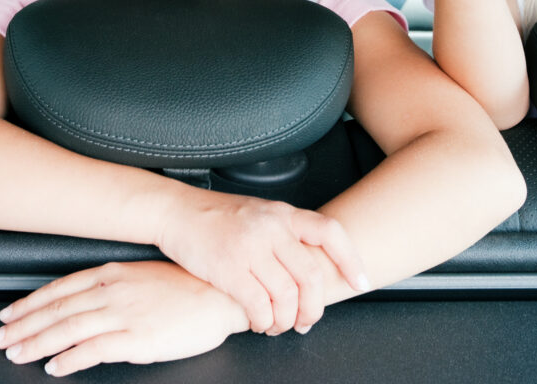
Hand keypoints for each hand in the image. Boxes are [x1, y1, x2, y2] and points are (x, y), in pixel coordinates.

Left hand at [0, 261, 249, 375]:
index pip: (59, 289)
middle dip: (23, 324)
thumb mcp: (144, 276)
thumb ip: (114, 285)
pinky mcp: (136, 338)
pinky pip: (93, 350)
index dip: (30, 303)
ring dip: (36, 342)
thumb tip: (87, 298)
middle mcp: (112, 291)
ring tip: (17, 352)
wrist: (221, 294)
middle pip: (56, 310)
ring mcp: (122, 314)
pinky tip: (54, 367)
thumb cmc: (189, 285)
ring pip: (67, 329)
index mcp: (112, 273)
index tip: (9, 313)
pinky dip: (69, 359)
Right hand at [155, 190, 366, 335]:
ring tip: (278, 325)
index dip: (350, 260)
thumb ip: (285, 235)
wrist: (176, 211)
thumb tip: (309, 271)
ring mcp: (250, 247)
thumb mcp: (260, 214)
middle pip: (311, 276)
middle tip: (307, 321)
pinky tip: (259, 322)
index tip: (360, 283)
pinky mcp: (229, 268)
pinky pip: (259, 306)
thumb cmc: (217, 216)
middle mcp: (271, 227)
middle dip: (314, 308)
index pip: (330, 232)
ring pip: (287, 296)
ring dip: (286, 320)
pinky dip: (264, 322)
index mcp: (283, 213)